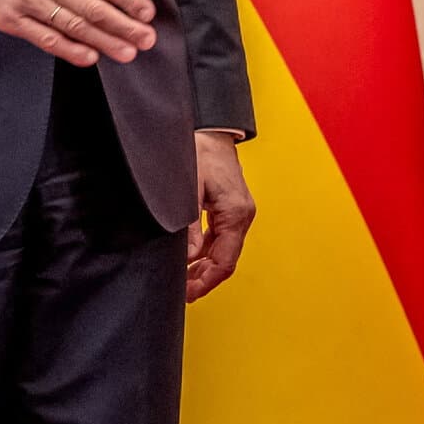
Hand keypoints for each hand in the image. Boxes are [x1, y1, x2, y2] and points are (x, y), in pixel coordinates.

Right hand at [0, 0, 155, 67]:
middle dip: (122, 24)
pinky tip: (90, 57)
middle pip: (91, 7)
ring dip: (103, 40)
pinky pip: (45, 38)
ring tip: (128, 51)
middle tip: (146, 38)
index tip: (146, 10)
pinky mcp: (11, 20)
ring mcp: (28, 2)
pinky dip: (69, 49)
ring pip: (73, 25)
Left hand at [187, 132, 254, 302]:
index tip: (188, 293)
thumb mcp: (190, 190)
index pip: (225, 261)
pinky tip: (189, 259)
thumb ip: (189, 226)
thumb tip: (187, 258)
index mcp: (236, 213)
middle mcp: (242, 216)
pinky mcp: (229, 209)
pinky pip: (219, 239)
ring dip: (204, 267)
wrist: (211, 130)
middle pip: (225, 261)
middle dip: (204, 279)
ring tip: (183, 280)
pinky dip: (205, 252)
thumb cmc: (201, 152)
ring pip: (222, 252)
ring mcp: (237, 213)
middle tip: (182, 292)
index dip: (206, 281)